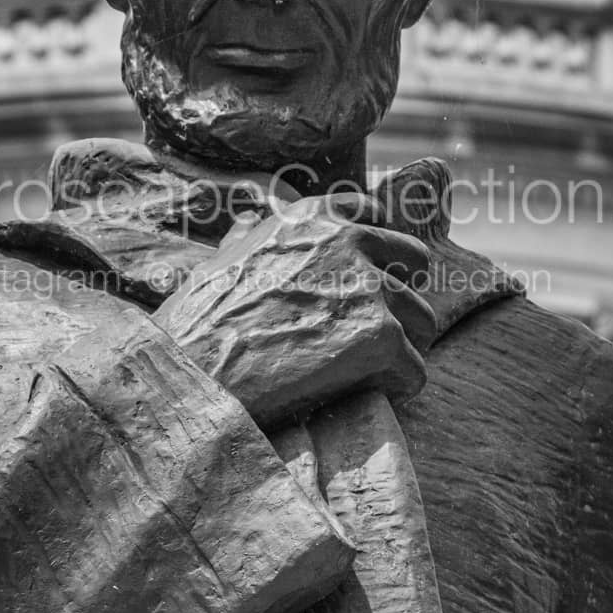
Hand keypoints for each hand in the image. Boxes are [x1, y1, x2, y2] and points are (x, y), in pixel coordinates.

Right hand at [153, 193, 436, 428]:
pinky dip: (396, 388)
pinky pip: (415, 371)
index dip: (383, 253)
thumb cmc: (196, 323)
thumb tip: (249, 222)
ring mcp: (370, 289)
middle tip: (377, 335)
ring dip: (401, 350)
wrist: (189, 373)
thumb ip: (253, 238)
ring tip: (368, 374)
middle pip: (416, 267)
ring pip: (423, 322)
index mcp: (313, 218)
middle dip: (401, 301)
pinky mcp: (383, 339)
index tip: (378, 279)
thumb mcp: (222, 260)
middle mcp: (350, 241)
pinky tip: (366, 397)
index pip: (376, 216)